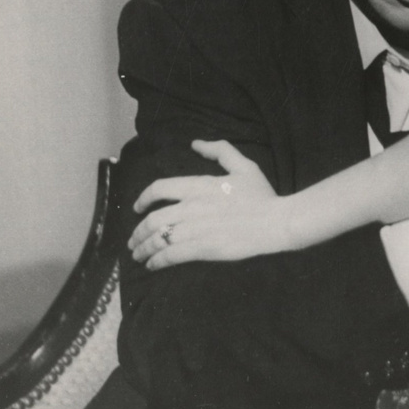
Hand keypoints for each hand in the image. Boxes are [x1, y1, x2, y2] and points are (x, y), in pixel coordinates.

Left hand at [128, 140, 291, 269]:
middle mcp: (192, 206)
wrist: (275, 222)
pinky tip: (153, 265)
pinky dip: (157, 261)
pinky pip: (171, 255)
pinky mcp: (202, 249)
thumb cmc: (261, 195)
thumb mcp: (243, 166)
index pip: (160, 188)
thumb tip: (196, 144)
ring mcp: (196, 229)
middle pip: (153, 220)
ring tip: (138, 255)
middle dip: (138, 232)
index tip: (137, 208)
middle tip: (133, 241)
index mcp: (199, 185)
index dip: (143, 199)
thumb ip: (220, 151)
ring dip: (143, 248)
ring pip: (158, 239)